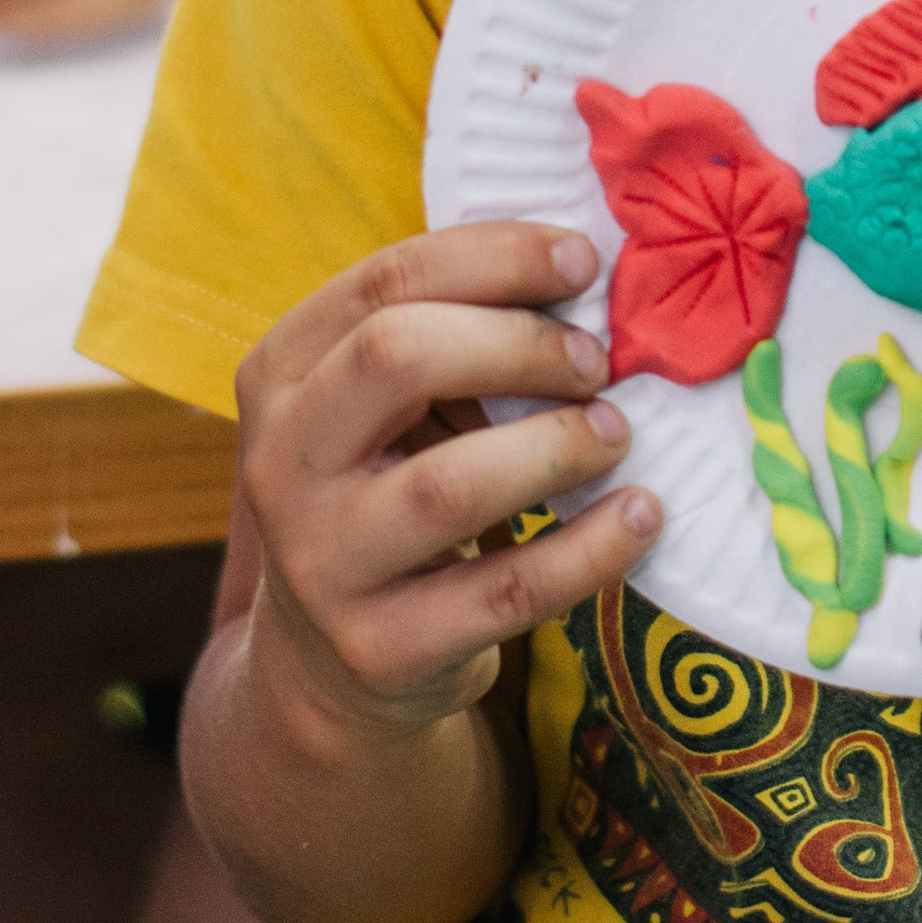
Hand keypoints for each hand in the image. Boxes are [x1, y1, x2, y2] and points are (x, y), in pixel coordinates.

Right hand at [233, 221, 660, 749]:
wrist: (327, 664)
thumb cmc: (384, 488)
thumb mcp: (383, 407)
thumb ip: (450, 336)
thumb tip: (585, 283)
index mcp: (281, 373)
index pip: (384, 281)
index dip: (495, 258)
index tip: (583, 262)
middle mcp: (284, 462)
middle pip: (397, 356)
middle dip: (519, 343)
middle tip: (596, 361)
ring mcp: (324, 563)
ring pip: (448, 485)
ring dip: (557, 446)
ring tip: (615, 433)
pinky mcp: (383, 648)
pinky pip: (506, 590)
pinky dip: (591, 548)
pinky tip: (640, 515)